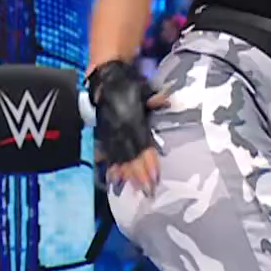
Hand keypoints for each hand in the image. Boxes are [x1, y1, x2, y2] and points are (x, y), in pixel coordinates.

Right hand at [89, 60, 165, 193]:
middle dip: (139, 175)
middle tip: (148, 191)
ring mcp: (110, 134)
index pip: (141, 144)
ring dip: (127, 175)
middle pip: (130, 156)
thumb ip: (156, 99)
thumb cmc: (129, 85)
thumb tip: (167, 101)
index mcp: (131, 119)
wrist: (105, 78)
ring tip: (135, 190)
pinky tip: (114, 180)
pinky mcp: (103, 135)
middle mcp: (119, 130)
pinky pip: (107, 154)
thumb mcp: (144, 90)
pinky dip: (111, 168)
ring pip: (119, 158)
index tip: (155, 176)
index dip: (148, 161)